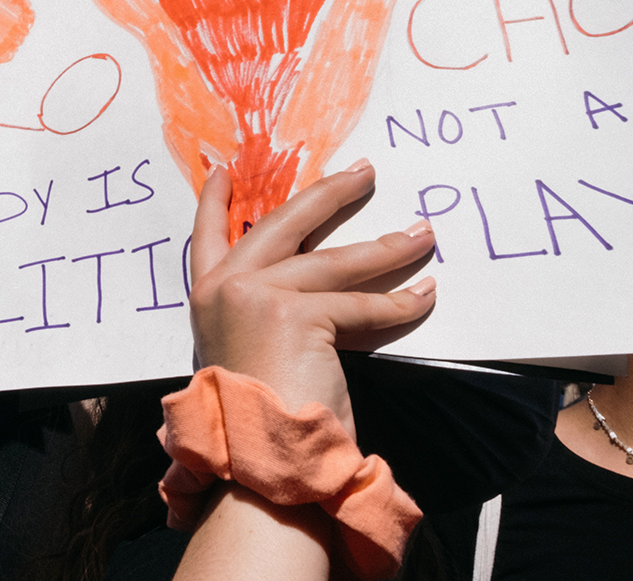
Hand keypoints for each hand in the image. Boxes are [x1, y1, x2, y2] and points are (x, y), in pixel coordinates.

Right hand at [187, 162, 436, 438]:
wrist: (257, 463)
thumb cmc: (257, 420)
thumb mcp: (246, 352)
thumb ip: (260, 316)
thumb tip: (307, 286)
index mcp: (207, 298)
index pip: (207, 235)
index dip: (216, 201)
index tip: (225, 169)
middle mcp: (226, 288)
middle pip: (283, 223)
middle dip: (328, 194)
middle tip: (364, 174)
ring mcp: (258, 296)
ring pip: (334, 261)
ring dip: (385, 246)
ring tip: (421, 234)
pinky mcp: (296, 315)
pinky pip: (360, 304)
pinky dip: (400, 302)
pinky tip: (425, 294)